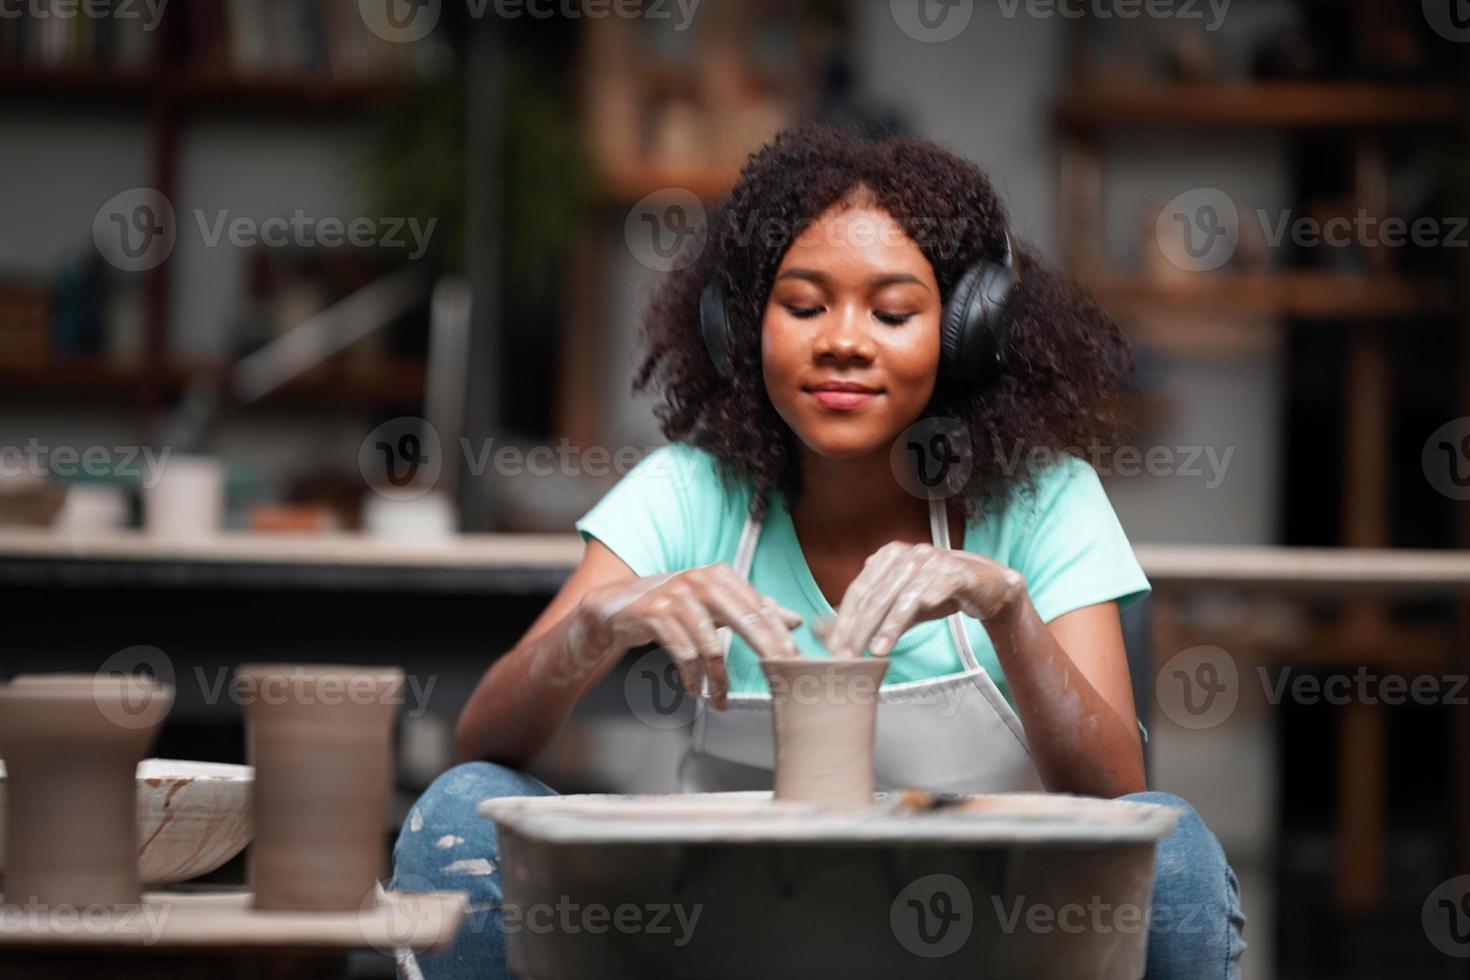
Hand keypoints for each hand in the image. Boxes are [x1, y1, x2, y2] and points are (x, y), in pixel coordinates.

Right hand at [576, 564, 803, 708]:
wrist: (617, 605)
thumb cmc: (674, 605)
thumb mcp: (714, 603)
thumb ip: (753, 608)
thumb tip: (796, 620)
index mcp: (721, 574)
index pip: (760, 608)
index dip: (780, 637)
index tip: (796, 663)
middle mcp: (701, 580)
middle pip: (745, 621)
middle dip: (766, 653)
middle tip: (780, 680)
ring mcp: (676, 596)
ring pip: (711, 647)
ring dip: (718, 681)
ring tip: (720, 701)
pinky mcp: (654, 614)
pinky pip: (683, 654)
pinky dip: (691, 677)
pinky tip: (694, 689)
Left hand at [818, 542, 1025, 658]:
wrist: (988, 586)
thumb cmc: (939, 593)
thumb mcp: (903, 606)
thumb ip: (875, 617)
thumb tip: (836, 635)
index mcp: (888, 556)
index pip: (858, 590)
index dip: (844, 620)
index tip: (833, 648)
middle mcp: (907, 554)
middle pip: (875, 595)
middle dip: (858, 629)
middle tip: (847, 655)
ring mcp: (932, 560)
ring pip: (901, 596)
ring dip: (885, 626)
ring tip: (874, 651)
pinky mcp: (956, 572)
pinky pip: (933, 590)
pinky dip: (919, 607)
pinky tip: (906, 626)